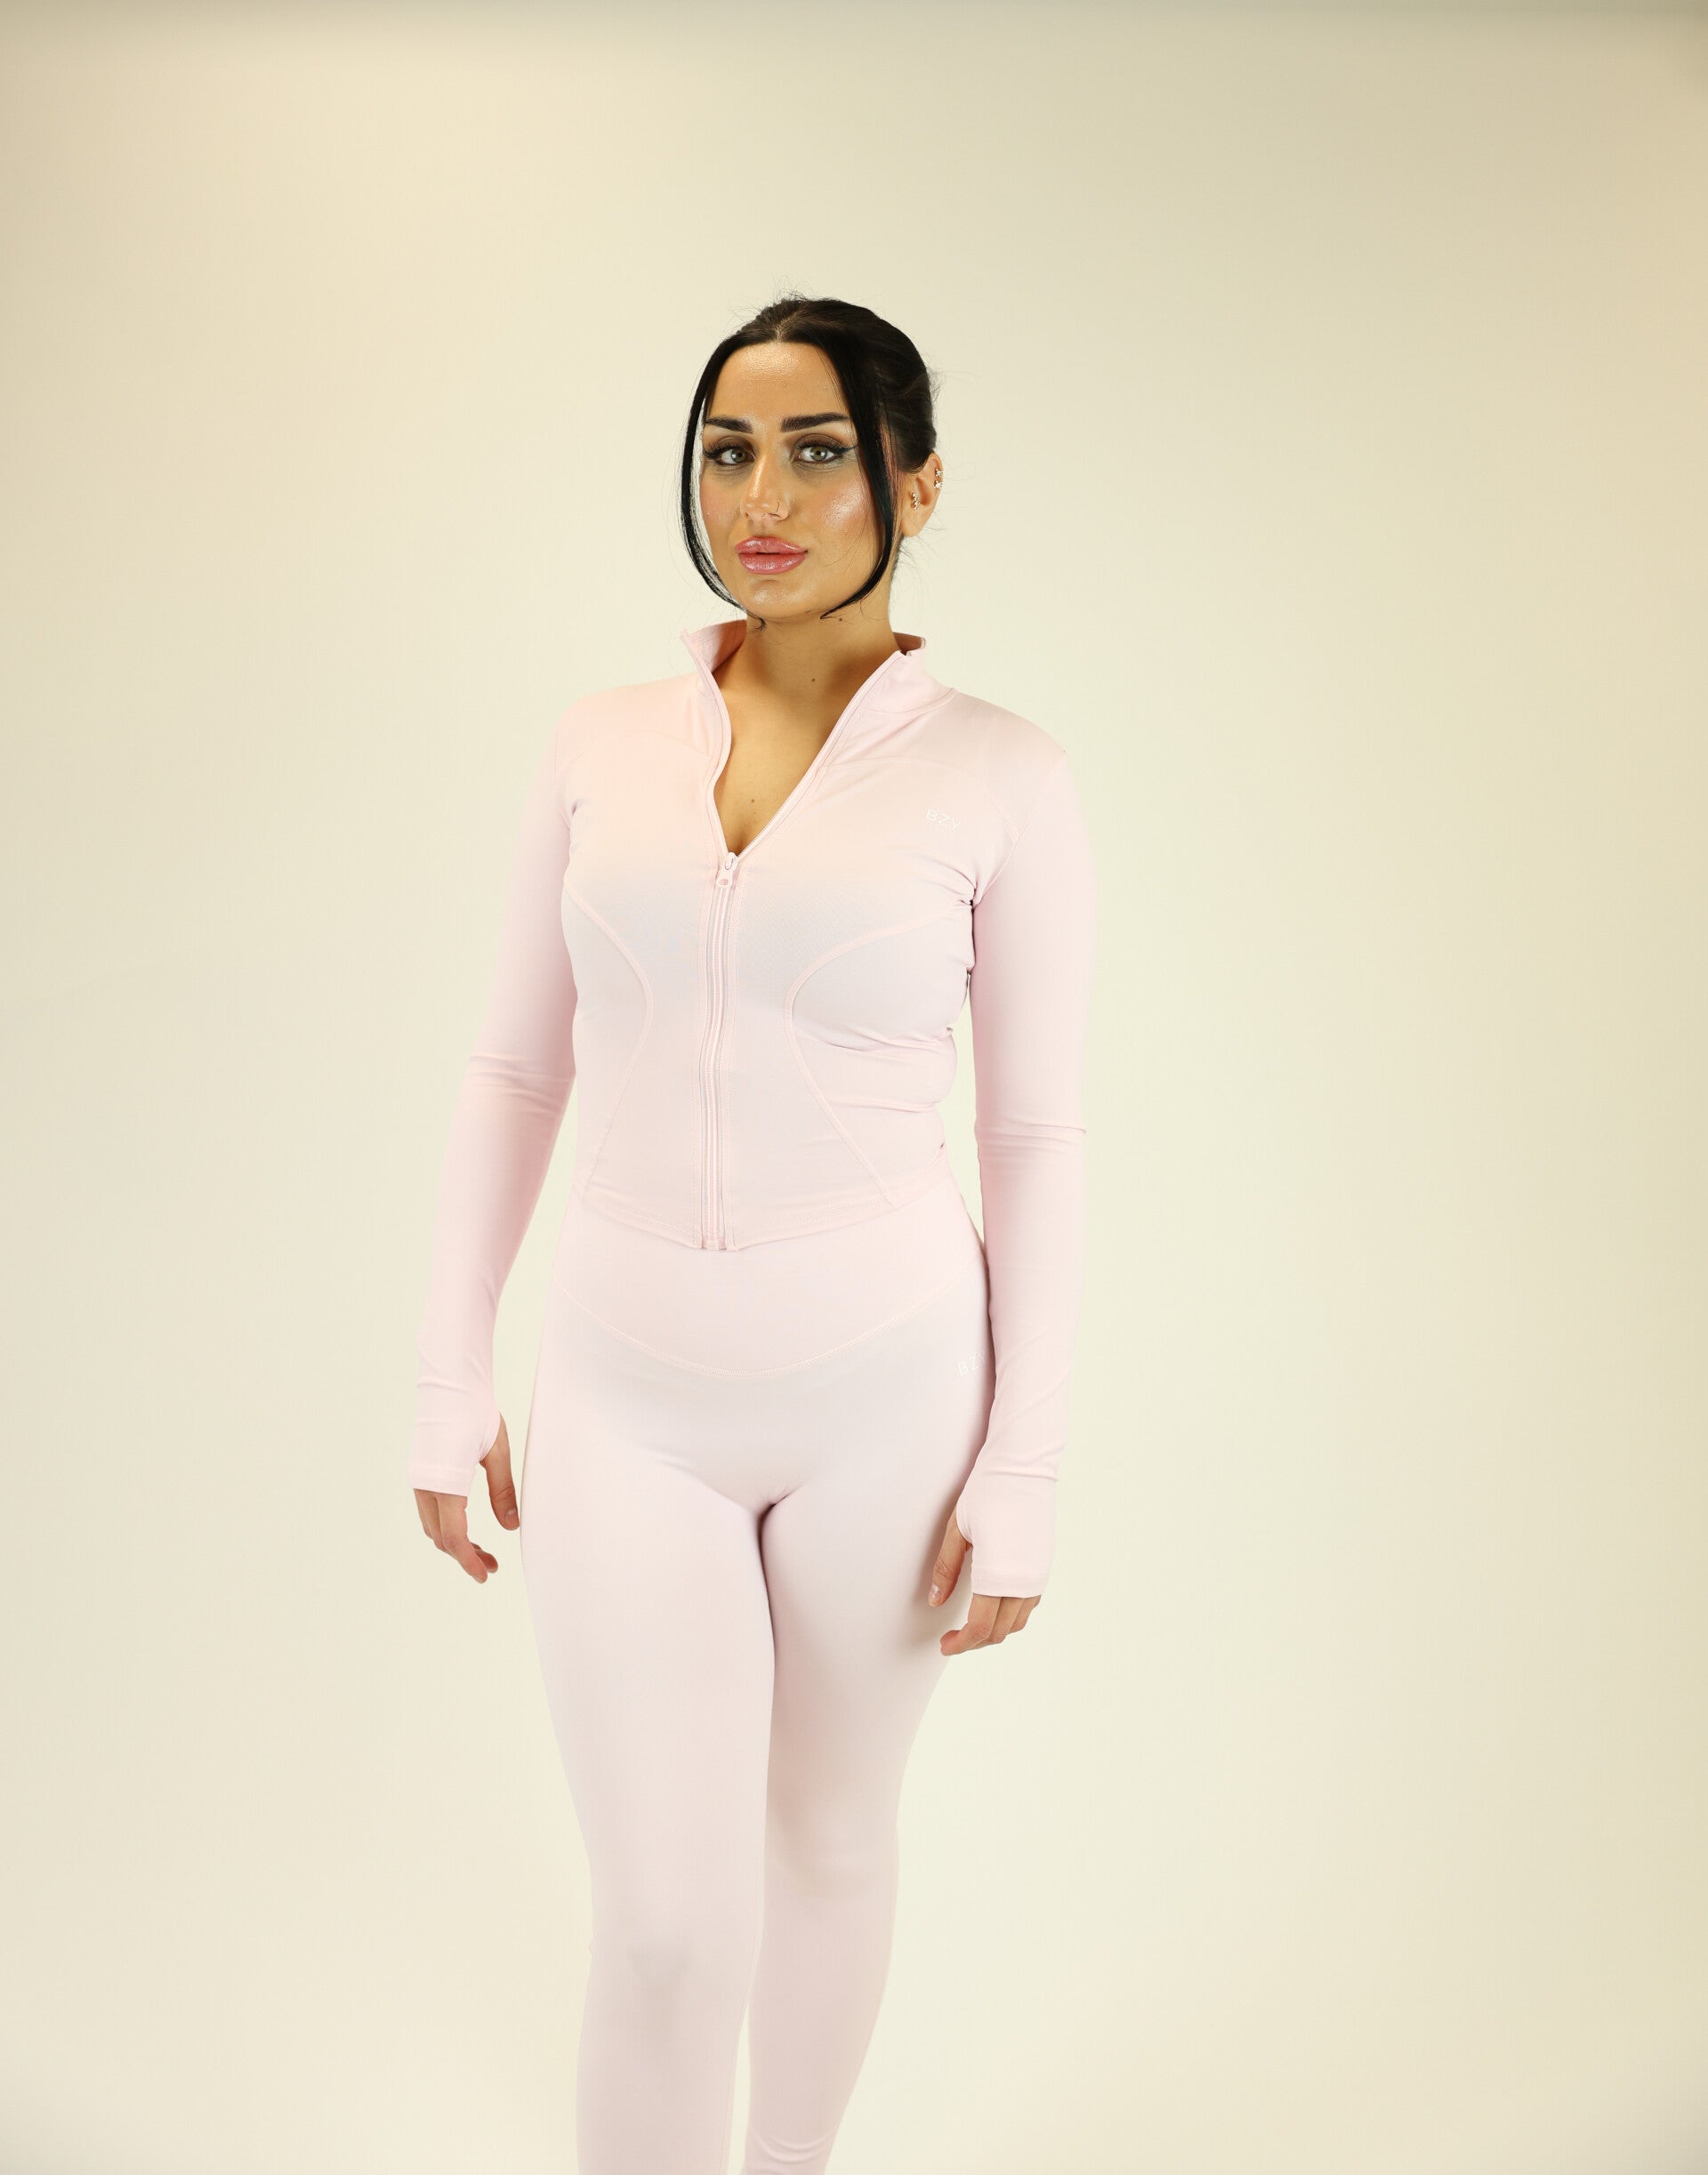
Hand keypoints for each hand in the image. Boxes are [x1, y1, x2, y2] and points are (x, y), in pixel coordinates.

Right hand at [413, 1415, 519, 1581]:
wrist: (449, 1383)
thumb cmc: (475, 1412)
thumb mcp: (497, 1452)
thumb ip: (503, 1491)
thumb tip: (511, 1526)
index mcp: (445, 1483)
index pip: (454, 1538)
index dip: (469, 1562)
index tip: (485, 1576)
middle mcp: (425, 1486)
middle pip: (441, 1537)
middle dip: (465, 1556)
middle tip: (491, 1566)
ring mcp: (419, 1479)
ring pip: (432, 1526)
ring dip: (454, 1542)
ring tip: (482, 1550)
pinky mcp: (419, 1472)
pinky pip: (429, 1510)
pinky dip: (446, 1525)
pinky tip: (465, 1525)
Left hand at [927, 1507, 1040, 1654]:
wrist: (1024, 1467)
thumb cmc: (987, 1493)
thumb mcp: (957, 1530)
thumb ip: (946, 1569)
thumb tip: (935, 1600)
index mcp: (998, 1575)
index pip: (980, 1628)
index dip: (961, 1643)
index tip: (945, 1645)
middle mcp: (1023, 1581)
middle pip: (999, 1631)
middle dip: (974, 1642)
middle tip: (952, 1638)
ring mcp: (1038, 1574)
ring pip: (1017, 1622)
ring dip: (993, 1630)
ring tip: (971, 1623)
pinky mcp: (1044, 1565)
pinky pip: (1028, 1604)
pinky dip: (1010, 1614)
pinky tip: (993, 1603)